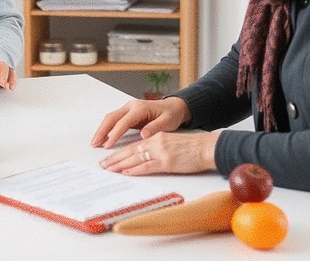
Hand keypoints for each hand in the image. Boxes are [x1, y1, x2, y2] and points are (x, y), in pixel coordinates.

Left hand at [0, 53, 16, 89]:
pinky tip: (11, 87)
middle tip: (1, 82)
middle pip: (0, 64)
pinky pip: (12, 74)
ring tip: (8, 86)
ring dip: (9, 77)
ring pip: (8, 69)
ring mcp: (0, 67)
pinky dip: (12, 80)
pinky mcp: (5, 73)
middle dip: (2, 73)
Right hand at [90, 96, 190, 148]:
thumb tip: (143, 136)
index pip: (123, 122)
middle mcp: (131, 106)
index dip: (115, 134)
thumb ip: (155, 128)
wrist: (173, 107)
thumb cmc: (171, 114)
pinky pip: (114, 120)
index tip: (108, 145)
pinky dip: (107, 129)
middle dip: (102, 131)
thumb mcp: (167, 122)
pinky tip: (103, 138)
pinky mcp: (128, 114)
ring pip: (110, 118)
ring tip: (95, 142)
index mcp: (140, 108)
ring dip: (102, 130)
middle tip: (95, 143)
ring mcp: (128, 109)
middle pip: (112, 117)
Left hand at [98, 130, 219, 175]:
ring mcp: (161, 152)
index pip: (133, 145)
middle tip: (103, 164)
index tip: (109, 158)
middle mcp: (156, 142)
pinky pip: (147, 166)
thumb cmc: (192, 148)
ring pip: (136, 158)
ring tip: (109, 169)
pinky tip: (126, 172)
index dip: (120, 152)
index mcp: (156, 136)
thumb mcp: (171, 142)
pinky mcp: (167, 162)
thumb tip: (143, 157)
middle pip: (131, 151)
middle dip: (115, 158)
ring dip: (121, 164)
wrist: (206, 148)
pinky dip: (135, 170)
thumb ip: (156, 147)